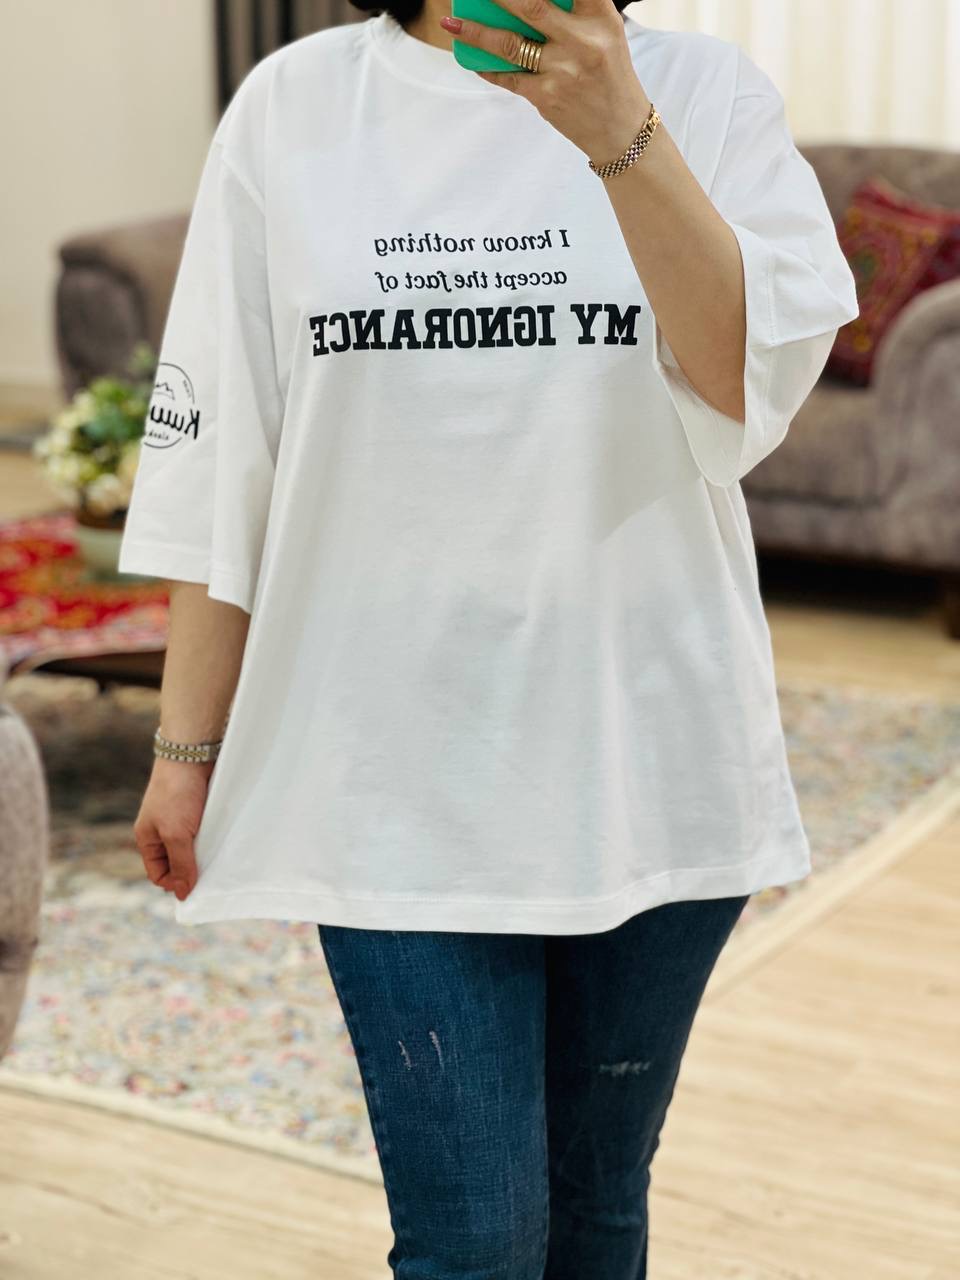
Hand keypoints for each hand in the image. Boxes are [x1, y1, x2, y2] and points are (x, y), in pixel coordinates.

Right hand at [133, 757, 213, 901]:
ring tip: (221, 858)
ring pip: (194, 849)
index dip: (174, 883)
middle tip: (212, 873)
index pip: (158, 874)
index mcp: (148, 839)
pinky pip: (205, 834)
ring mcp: (181, 821)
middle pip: (177, 863)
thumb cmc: (177, 794)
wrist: (192, 755)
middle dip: (192, 870)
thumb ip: (181, 864)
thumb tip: (183, 894)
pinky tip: (225, 842)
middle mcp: (162, 831)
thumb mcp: (176, 834)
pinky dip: (214, 840)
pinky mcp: (198, 811)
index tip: (196, 884)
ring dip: (206, 855)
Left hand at [440, 0, 651, 165]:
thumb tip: (524, 5)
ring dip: (475, 31)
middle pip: (531, 6)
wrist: (620, 130)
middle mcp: (582, 41)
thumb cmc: (609, 74)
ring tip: (452, 22)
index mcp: (601, 18)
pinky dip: (488, 67)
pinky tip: (472, 58)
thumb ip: (577, 11)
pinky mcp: (546, 97)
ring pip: (509, 44)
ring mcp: (562, 71)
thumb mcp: (606, 34)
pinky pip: (509, 77)